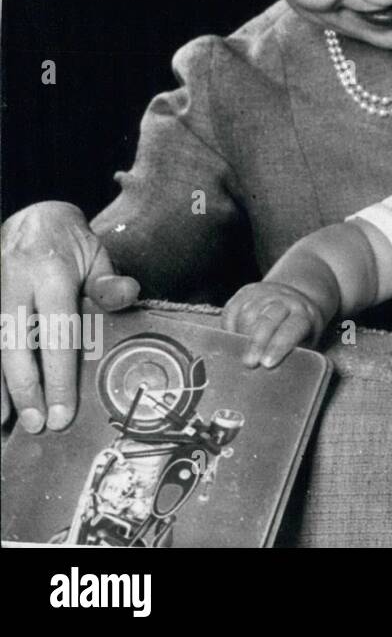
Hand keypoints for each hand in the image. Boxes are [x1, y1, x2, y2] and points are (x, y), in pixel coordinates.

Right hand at [1, 202, 140, 432]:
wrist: (30, 215)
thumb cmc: (70, 243)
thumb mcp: (96, 254)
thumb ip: (107, 283)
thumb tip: (129, 295)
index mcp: (49, 274)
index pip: (57, 335)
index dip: (58, 377)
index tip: (63, 413)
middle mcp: (13, 286)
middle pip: (16, 347)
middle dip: (26, 390)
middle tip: (37, 426)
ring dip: (0, 386)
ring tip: (8, 422)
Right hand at [222, 281, 329, 367]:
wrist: (296, 298)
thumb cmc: (300, 330)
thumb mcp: (306, 341)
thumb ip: (294, 356)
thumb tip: (275, 380)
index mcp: (304, 314)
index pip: (292, 328)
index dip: (279, 345)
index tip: (267, 363)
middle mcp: (285, 301)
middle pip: (268, 319)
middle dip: (257, 342)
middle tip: (249, 363)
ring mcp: (265, 294)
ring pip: (248, 312)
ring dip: (242, 335)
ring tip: (241, 353)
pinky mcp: (246, 293)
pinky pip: (232, 309)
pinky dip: (229, 325)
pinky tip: (233, 337)